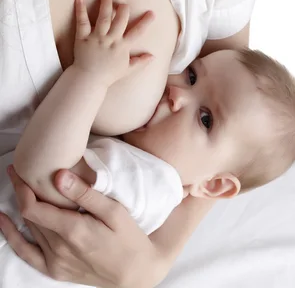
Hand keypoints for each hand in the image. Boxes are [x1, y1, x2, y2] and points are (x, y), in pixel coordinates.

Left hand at [0, 167, 166, 287]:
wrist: (135, 273)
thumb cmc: (128, 237)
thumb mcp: (114, 211)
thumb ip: (85, 193)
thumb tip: (59, 175)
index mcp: (73, 231)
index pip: (33, 208)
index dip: (22, 188)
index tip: (20, 169)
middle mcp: (59, 249)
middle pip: (29, 216)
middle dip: (21, 191)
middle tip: (19, 169)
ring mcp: (55, 262)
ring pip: (28, 230)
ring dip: (20, 207)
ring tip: (16, 185)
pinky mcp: (55, 271)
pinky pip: (27, 254)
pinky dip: (13, 237)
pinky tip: (5, 221)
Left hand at [74, 0, 153, 85]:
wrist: (88, 80)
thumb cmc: (108, 75)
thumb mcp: (127, 69)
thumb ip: (140, 61)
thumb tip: (153, 56)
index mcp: (122, 47)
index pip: (136, 32)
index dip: (145, 22)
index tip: (152, 12)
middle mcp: (111, 40)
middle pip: (119, 21)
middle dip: (123, 9)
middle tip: (124, 1)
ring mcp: (97, 38)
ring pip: (103, 18)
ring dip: (105, 3)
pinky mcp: (83, 38)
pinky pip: (82, 22)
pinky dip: (81, 10)